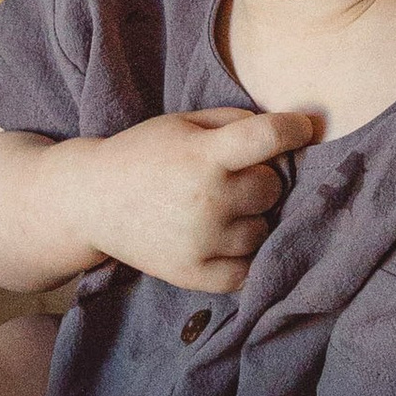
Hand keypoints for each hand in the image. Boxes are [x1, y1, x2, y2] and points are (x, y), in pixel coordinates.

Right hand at [77, 104, 318, 292]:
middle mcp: (208, 199)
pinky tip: (222, 238)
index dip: (294, 129)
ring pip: (263, 230)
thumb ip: (232, 121)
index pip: (268, 137)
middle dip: (259, 178)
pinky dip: (242, 255)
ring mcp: (202, 241)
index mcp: (203, 155)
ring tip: (218, 210)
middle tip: (231, 177)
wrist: (91, 201)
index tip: (304, 128)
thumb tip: (286, 130)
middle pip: (271, 188)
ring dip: (250, 219)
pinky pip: (247, 270)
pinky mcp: (195, 274)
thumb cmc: (142, 154)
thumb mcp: (181, 122)